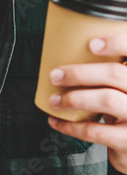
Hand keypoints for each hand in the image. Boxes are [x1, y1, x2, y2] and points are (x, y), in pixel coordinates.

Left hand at [47, 35, 126, 173]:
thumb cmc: (125, 112)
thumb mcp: (124, 89)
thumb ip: (113, 75)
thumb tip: (74, 55)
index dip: (117, 43)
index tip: (92, 44)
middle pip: (116, 74)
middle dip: (80, 73)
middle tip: (56, 75)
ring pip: (106, 99)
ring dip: (74, 98)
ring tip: (55, 100)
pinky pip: (94, 131)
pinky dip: (70, 126)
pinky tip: (56, 121)